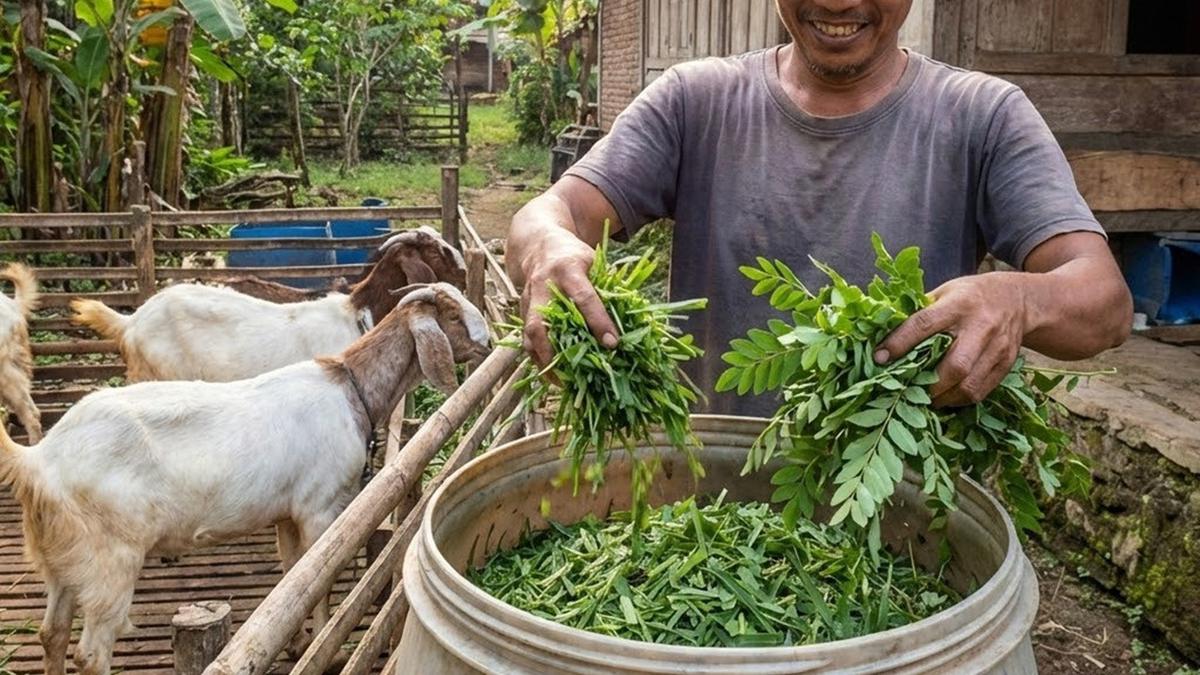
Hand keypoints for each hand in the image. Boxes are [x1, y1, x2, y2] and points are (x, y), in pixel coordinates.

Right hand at [520, 238, 618, 371]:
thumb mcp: (595, 262)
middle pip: (542, 323)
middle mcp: (542, 286)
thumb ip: (607, 287)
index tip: (612, 344)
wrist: (539, 246)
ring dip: (545, 361)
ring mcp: (528, 301)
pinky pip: (526, 340)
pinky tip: (554, 375)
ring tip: (563, 383)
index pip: (583, 299)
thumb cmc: (574, 256)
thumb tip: (631, 320)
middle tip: (576, 375)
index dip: (598, 322)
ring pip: (530, 336)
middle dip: (556, 351)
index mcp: (567, 270)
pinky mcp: (522, 312)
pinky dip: (539, 360)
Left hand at [875, 274, 1027, 406]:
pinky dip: (958, 399)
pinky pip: (981, 391)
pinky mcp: (1006, 364)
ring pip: (969, 384)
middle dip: (927, 383)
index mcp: (959, 304)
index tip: (880, 358)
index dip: (900, 343)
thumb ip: (918, 311)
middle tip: (905, 391)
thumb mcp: (944, 292)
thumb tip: (882, 330)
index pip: (924, 324)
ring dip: (942, 398)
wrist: (1018, 299)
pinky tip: (944, 398)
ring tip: (924, 399)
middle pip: (955, 365)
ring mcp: (997, 347)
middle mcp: (981, 326)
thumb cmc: (969, 296)